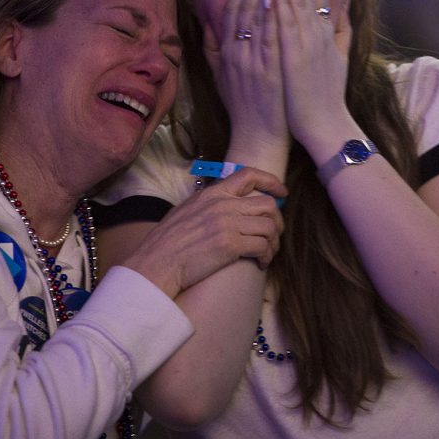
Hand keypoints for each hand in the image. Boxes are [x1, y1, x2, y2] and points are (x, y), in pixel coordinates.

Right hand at [123, 167, 286, 298]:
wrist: (156, 263)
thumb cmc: (167, 243)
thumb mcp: (186, 210)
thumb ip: (209, 204)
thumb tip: (228, 204)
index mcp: (212, 193)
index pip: (248, 175)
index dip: (271, 181)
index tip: (282, 193)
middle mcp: (222, 204)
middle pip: (268, 204)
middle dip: (277, 220)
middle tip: (274, 234)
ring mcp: (227, 223)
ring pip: (269, 226)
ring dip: (273, 242)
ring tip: (267, 254)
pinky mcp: (230, 244)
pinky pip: (262, 246)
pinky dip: (266, 256)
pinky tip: (261, 263)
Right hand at [204, 0, 289, 148]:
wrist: (258, 137)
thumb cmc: (243, 107)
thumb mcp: (220, 76)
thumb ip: (212, 48)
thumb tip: (208, 23)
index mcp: (227, 52)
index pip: (233, 9)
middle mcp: (237, 53)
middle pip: (246, 6)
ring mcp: (253, 61)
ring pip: (259, 16)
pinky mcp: (270, 71)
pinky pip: (273, 35)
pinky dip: (277, 14)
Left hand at [271, 0, 352, 142]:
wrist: (325, 126)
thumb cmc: (327, 98)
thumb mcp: (341, 60)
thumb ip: (342, 35)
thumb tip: (343, 15)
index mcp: (327, 34)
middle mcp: (319, 34)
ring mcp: (309, 44)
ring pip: (295, 2)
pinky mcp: (296, 57)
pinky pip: (287, 23)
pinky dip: (282, 2)